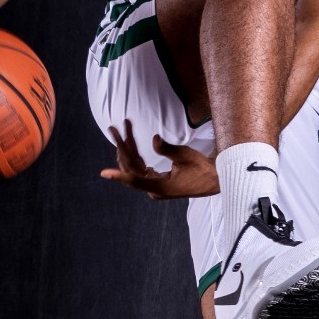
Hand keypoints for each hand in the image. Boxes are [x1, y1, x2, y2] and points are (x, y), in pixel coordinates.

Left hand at [100, 118, 219, 199]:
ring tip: (120, 130)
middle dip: (122, 148)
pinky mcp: (158, 182)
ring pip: (135, 167)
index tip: (104, 173)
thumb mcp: (185, 156)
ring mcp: (155, 186)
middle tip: (113, 129)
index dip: (119, 176)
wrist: (214, 180)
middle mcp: (154, 189)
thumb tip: (153, 139)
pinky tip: (129, 143)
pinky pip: (141, 169)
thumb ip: (167, 148)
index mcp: (160, 187)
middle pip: (131, 169)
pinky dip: (135, 155)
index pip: (135, 180)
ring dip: (128, 149)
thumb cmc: (202, 169)